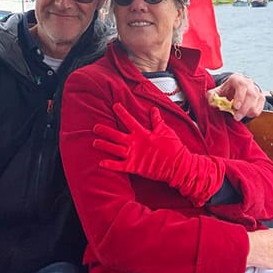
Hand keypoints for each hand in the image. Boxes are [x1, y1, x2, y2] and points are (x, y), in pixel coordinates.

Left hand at [92, 103, 223, 205]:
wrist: (178, 165)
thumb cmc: (173, 147)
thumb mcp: (165, 131)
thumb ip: (157, 121)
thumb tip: (154, 110)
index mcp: (143, 133)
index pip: (129, 120)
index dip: (122, 112)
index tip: (114, 105)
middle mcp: (135, 143)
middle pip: (116, 135)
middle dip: (105, 131)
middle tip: (95, 127)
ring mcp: (134, 155)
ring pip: (114, 149)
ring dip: (104, 145)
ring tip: (94, 142)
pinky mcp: (134, 167)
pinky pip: (119, 166)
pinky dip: (110, 165)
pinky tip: (101, 163)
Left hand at [207, 73, 263, 120]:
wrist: (235, 90)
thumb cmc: (226, 91)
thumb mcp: (216, 92)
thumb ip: (212, 95)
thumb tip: (211, 100)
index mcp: (237, 79)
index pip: (242, 85)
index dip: (240, 97)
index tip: (235, 107)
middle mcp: (248, 83)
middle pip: (251, 95)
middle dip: (244, 109)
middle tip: (236, 117)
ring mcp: (256, 90)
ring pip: (256, 103)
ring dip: (248, 112)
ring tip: (238, 116)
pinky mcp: (261, 98)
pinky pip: (260, 108)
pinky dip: (252, 114)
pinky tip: (245, 114)